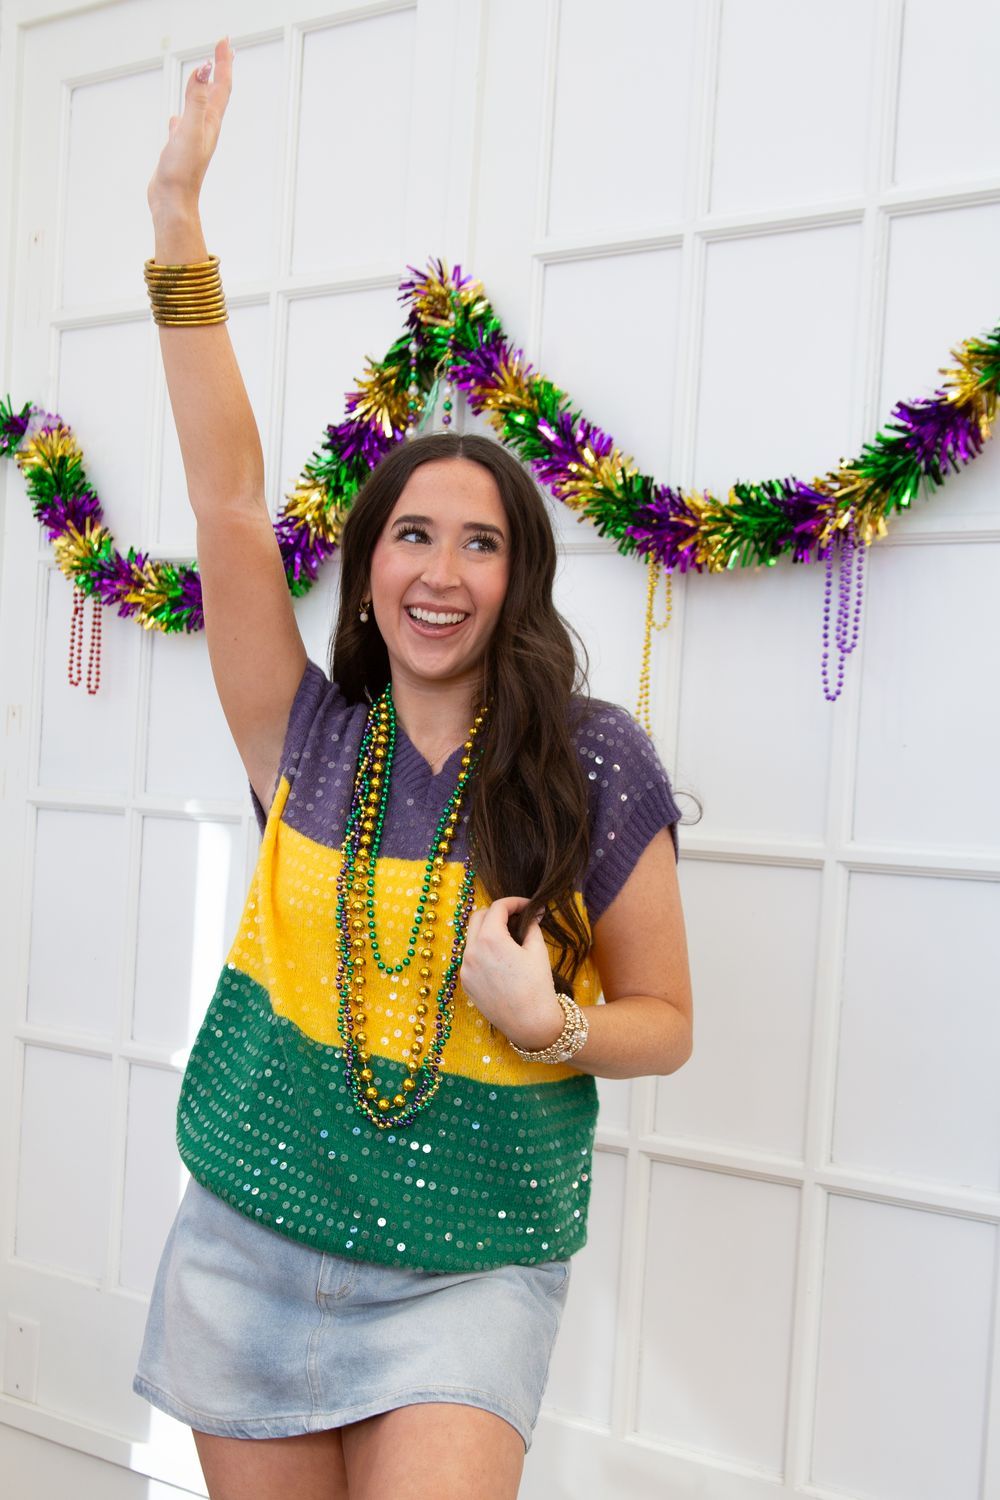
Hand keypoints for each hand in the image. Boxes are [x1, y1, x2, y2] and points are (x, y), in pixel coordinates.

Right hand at [148, 37, 233, 218]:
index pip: (221, 86)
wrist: (172, 202)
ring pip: (200, 109)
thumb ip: (197, 98)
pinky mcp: (179, 151)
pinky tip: (174, 119)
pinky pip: (181, 128)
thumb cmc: (182, 170)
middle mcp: (205, 130)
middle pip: (216, 94)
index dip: (223, 62)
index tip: (224, 41)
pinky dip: (180, 117)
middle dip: (219, 70)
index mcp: (210, 123)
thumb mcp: (190, 128)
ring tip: (203, 78)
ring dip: (202, 90)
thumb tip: (205, 69)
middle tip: (222, 50)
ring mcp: (192, 140)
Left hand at [459, 896, 564, 1051]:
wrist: (530, 1023)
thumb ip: (532, 926)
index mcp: (490, 939)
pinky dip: (483, 950)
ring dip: (487, 931)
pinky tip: (500, 959)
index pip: (497, 908)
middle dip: (496, 913)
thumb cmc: (537, 986)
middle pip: (477, 917)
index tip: (528, 906)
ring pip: (472, 938)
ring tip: (508, 938)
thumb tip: (534, 913)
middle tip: (515, 917)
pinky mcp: (466, 982)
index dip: (514, 902)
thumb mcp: (537, 950)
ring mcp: (465, 968)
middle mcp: (471, 951)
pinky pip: (470, 957)